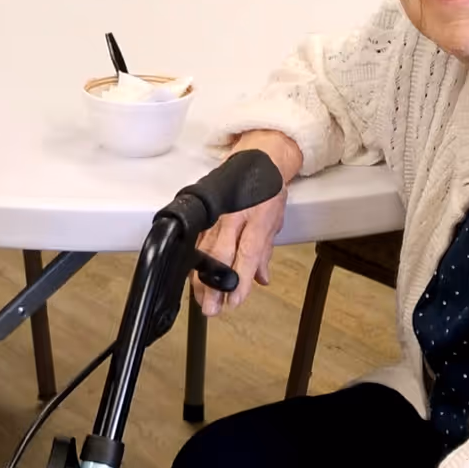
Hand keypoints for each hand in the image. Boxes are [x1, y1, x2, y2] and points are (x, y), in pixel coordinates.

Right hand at [190, 130, 301, 317]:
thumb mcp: (275, 220)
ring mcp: (216, 215)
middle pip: (220, 257)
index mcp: (255, 218)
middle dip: (214, 286)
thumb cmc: (267, 188)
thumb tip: (262, 279)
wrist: (257, 158)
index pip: (247, 254)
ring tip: (201, 301)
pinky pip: (198, 242)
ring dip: (201, 280)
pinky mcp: (206, 214)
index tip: (234, 301)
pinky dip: (195, 263)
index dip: (240, 280)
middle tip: (211, 309)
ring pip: (204, 252)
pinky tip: (194, 280)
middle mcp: (234, 217)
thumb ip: (265, 252)